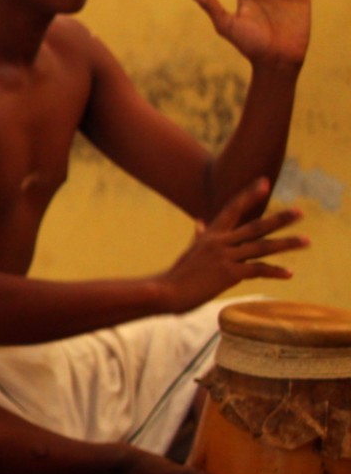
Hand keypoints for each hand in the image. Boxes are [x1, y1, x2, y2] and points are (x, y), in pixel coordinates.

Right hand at [158, 179, 305, 311]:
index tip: (264, 182)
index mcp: (211, 235)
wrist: (166, 291)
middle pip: (255, 226)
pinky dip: (275, 271)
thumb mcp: (190, 251)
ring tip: (306, 241)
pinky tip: (290, 273)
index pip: (233, 208)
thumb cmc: (178, 274)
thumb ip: (199, 235)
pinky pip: (258, 269)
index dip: (249, 195)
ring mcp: (225, 257)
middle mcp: (220, 242)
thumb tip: (199, 222)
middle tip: (300, 212)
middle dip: (280, 219)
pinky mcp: (229, 273)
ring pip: (262, 247)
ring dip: (286, 244)